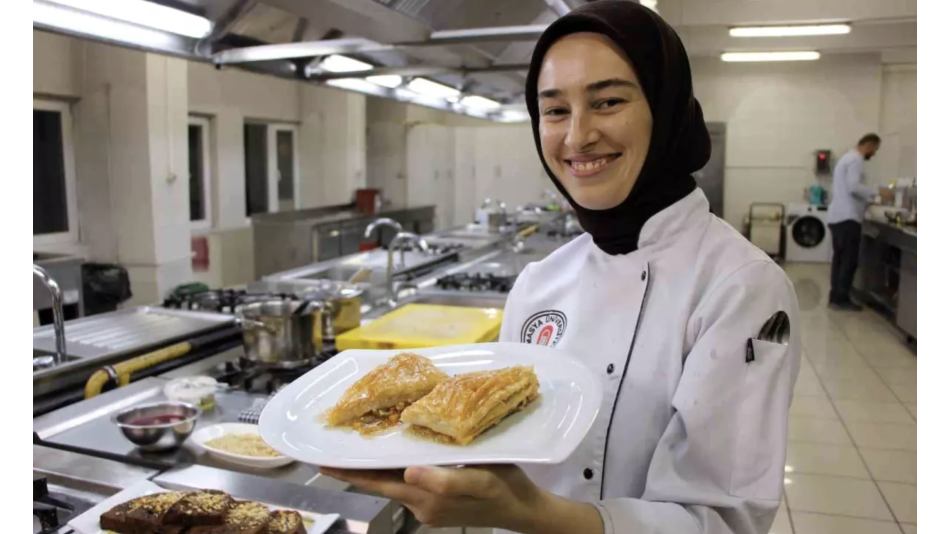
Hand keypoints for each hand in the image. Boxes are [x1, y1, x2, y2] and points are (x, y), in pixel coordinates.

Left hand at [320, 465, 603, 533]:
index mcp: (425, 497)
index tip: (322, 461)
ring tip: (362, 445)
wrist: (523, 509)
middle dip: (357, 468)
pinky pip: (410, 482)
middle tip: (333, 448)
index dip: (350, 472)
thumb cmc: (503, 490)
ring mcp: (429, 505)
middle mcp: (421, 504)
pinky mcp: (439, 501)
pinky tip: (398, 453)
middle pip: (381, 483)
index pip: (378, 483)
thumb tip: (407, 472)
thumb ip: (443, 481)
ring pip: (395, 482)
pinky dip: (397, 468)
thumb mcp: (479, 481)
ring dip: (377, 466)